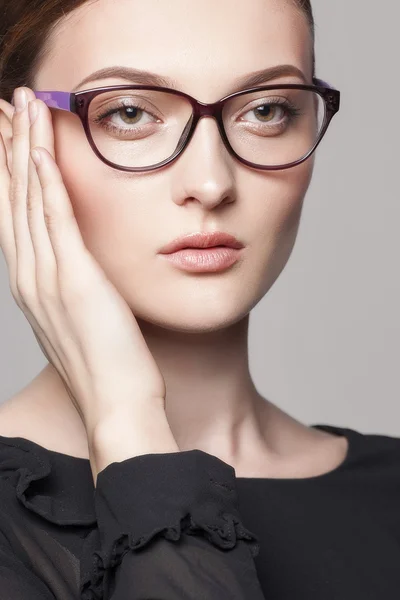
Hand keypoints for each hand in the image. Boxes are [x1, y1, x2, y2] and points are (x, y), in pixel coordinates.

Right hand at [0, 87, 166, 432]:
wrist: (116, 406)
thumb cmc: (104, 364)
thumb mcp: (81, 317)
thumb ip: (72, 284)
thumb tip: (77, 265)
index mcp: (32, 283)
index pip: (12, 214)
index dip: (6, 170)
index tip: (5, 134)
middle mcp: (30, 276)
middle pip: (11, 198)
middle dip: (6, 147)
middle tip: (3, 104)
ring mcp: (48, 278)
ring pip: (29, 200)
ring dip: (25, 148)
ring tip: (22, 104)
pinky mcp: (76, 281)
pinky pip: (56, 222)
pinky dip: (45, 184)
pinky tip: (41, 150)